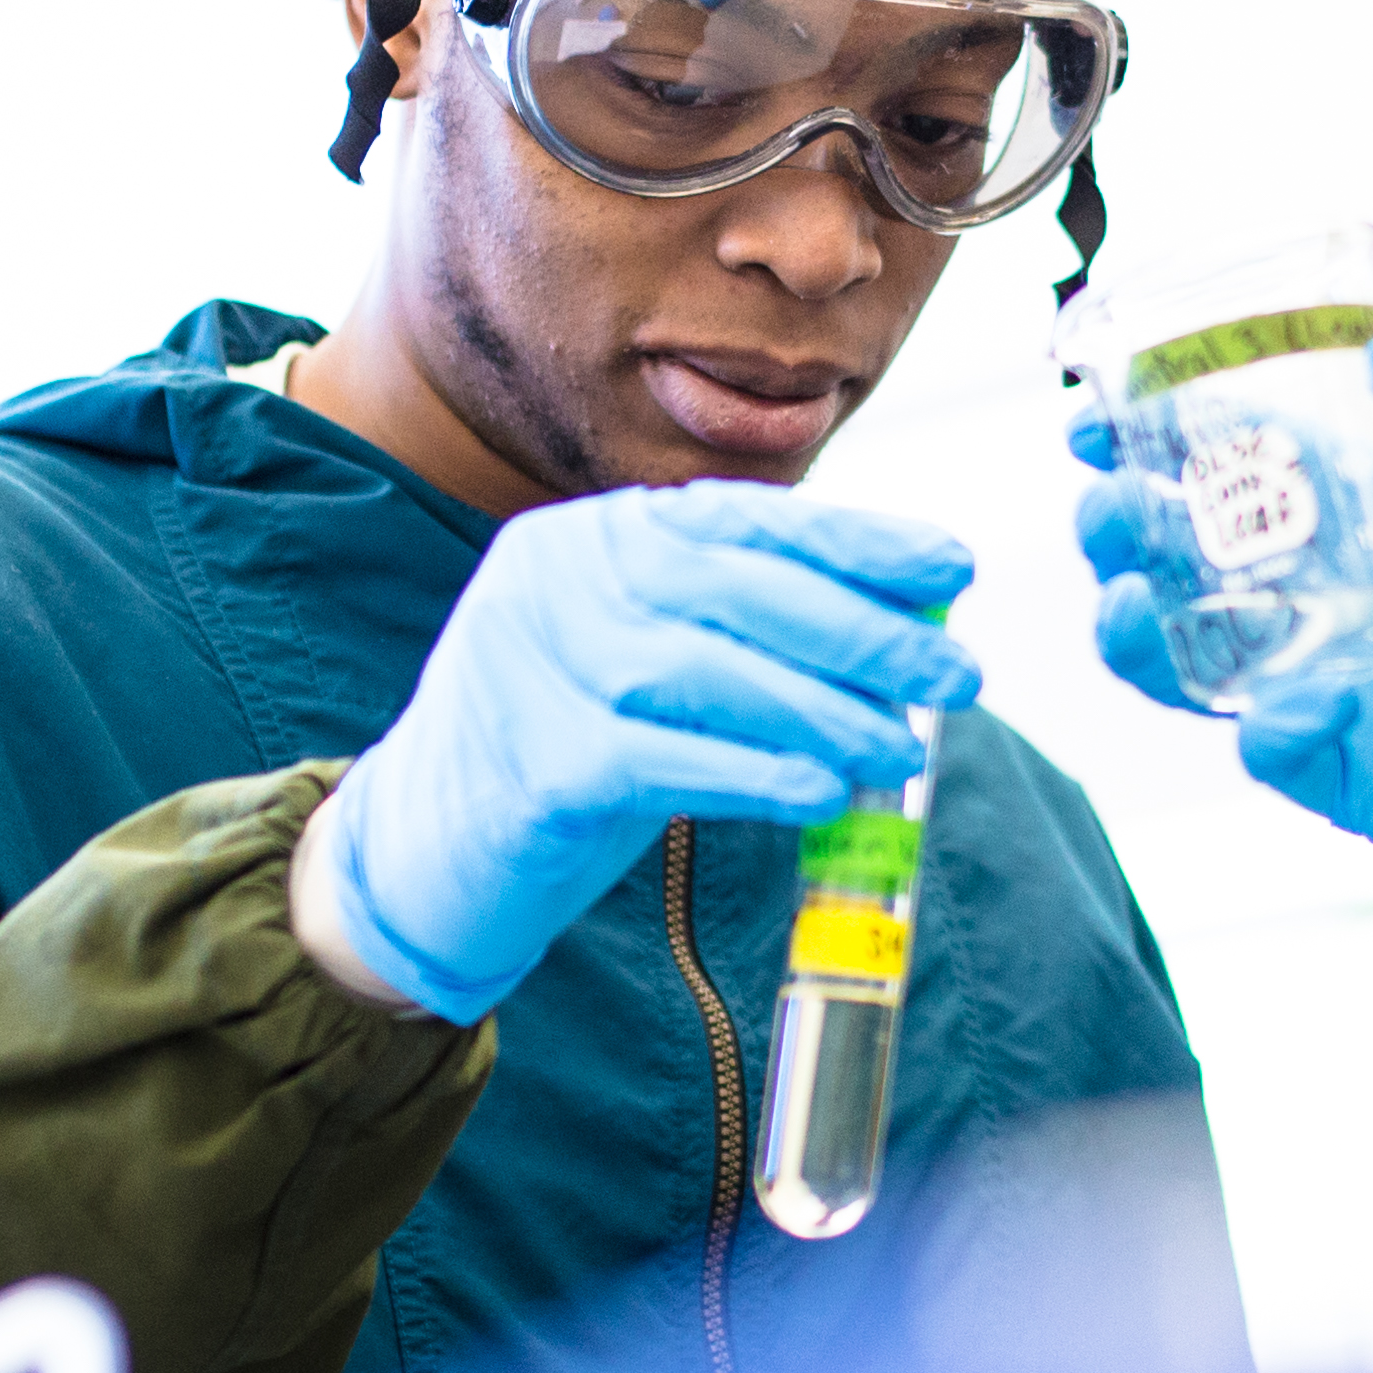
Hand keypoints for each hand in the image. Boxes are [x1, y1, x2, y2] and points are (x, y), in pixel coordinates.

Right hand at [321, 483, 978, 1024]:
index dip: (857, 543)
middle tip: (958, 674)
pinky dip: (752, 771)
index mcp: (593, 537)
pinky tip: (820, 789)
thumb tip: (904, 629)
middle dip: (863, 630)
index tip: (951, 567)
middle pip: (734, 589)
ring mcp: (532, 661)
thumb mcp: (645, 661)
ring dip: (821, 708)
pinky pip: (662, 758)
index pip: (744, 524)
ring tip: (901, 748)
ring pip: (704, 670)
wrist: (414, 849)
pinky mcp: (530, 759)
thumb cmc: (565, 749)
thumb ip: (744, 631)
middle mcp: (555, 577)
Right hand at [1069, 341, 1372, 1013]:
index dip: (1170, 442)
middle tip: (1109, 505)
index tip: (1104, 414)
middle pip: (1197, 569)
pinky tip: (1284, 704)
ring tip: (1126, 600)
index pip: (1247, 472)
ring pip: (1208, 668)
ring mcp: (1352, 697)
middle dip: (1130, 534)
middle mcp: (1348, 609)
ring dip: (1148, 636)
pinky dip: (1265, 729)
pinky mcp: (1372, 783)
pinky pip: (1284, 757)